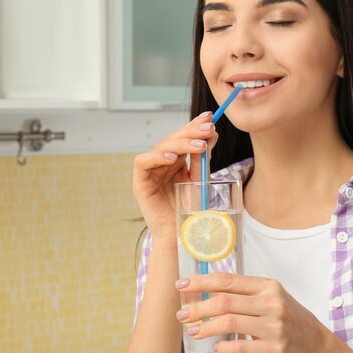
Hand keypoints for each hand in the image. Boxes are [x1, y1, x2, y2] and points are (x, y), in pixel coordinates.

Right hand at [132, 111, 218, 243]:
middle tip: (208, 128)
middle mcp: (162, 162)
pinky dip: (158, 157)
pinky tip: (174, 158)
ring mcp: (150, 171)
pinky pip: (144, 162)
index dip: (195, 125)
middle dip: (191, 131)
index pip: (184, 137)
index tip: (210, 117)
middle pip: (174, 139)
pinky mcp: (140, 182)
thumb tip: (212, 133)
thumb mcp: (200, 179)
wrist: (180, 235)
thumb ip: (203, 158)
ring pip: (162, 147)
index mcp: (176, 160)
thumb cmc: (190, 210)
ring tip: (200, 145)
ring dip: (181, 144)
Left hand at [175, 272, 331, 352]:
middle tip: (182, 314)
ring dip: (205, 327)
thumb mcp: (273, 298)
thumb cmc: (291, 320)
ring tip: (193, 331)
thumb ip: (246, 294)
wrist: (316, 346)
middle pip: (224, 301)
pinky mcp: (275, 349)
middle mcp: (272, 303)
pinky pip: (242, 347)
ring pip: (229, 322)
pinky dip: (224, 347)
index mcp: (268, 287)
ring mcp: (274, 326)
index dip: (202, 282)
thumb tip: (209, 292)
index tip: (183, 285)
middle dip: (197, 308)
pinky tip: (216, 347)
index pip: (228, 280)